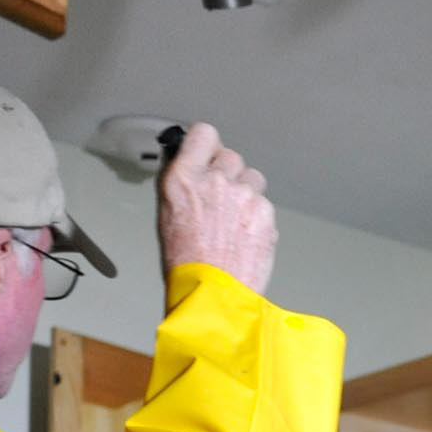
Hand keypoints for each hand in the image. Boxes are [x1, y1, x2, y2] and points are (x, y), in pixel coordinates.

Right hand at [157, 122, 276, 296]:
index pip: (204, 134)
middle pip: (230, 157)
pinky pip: (263, 204)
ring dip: (245, 194)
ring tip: (233, 224)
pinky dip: (257, 217)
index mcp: (183, 178)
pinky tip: (244, 238)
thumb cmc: (186, 263)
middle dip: (228, 175)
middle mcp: (215, 180)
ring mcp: (244, 195)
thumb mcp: (166, 215)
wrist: (212, 297)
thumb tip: (186, 161)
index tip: (208, 156)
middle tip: (220, 202)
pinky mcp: (265, 213)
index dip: (208, 146)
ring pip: (252, 179)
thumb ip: (181, 182)